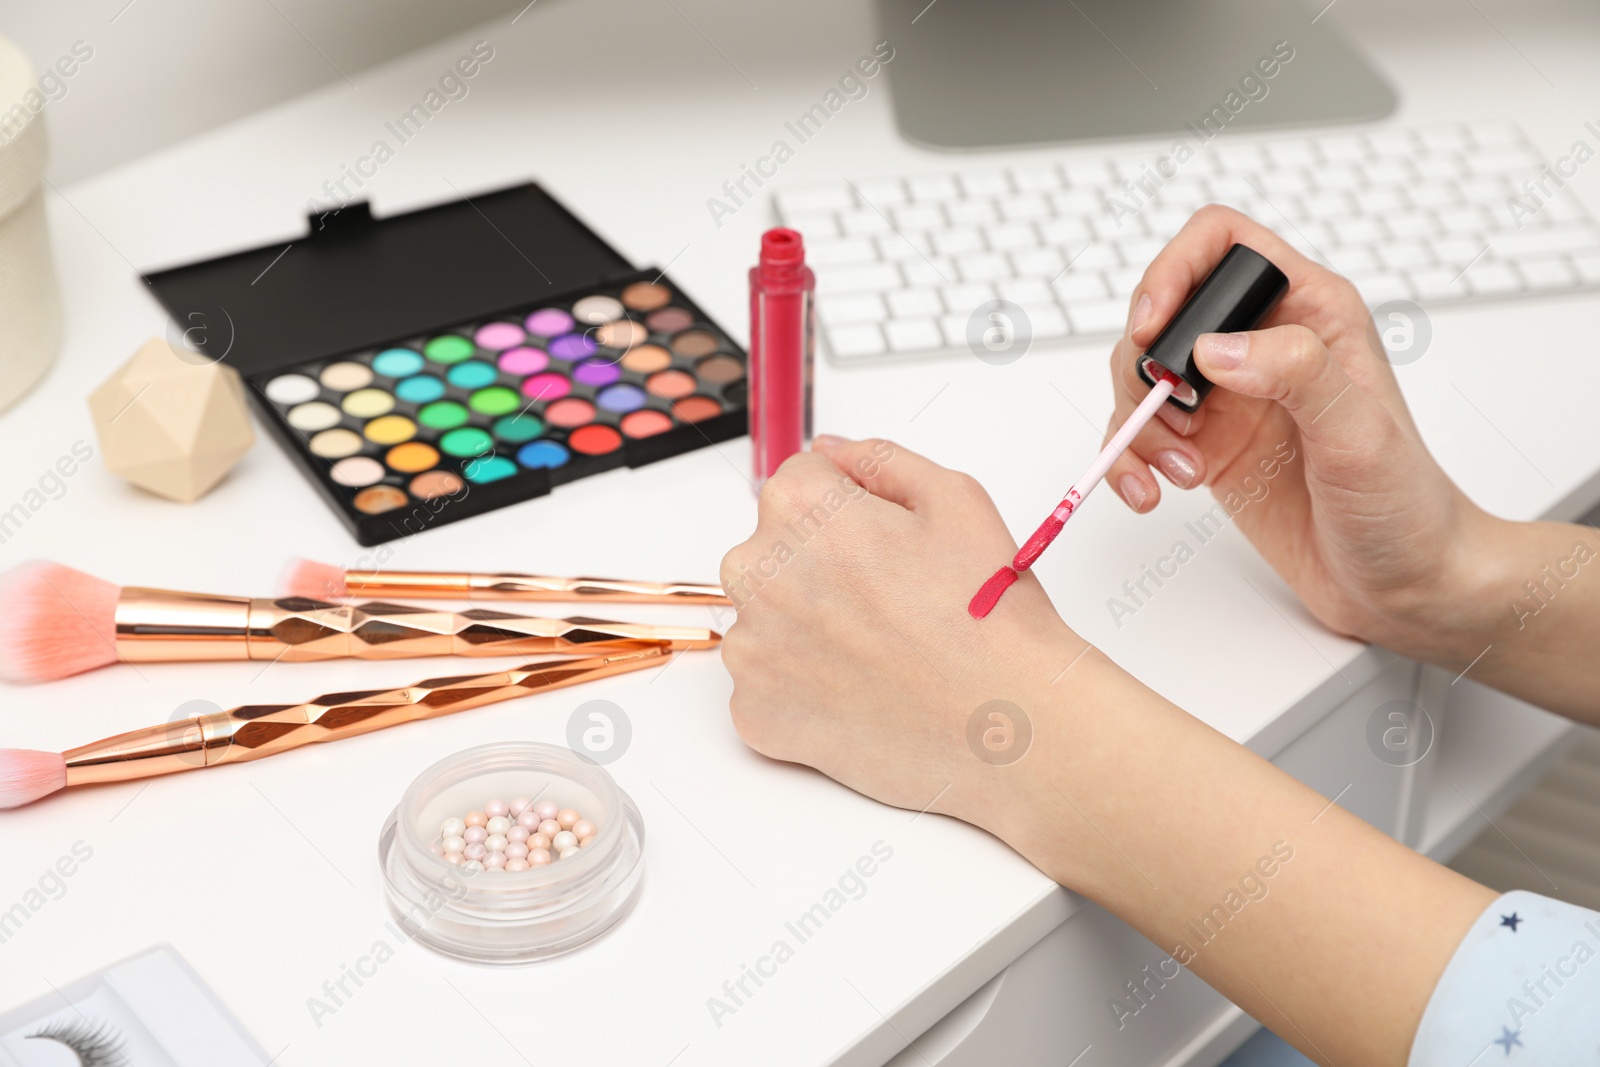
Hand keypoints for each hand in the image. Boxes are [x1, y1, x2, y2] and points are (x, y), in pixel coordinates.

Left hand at [718, 437, 1082, 826]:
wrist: (1008, 725)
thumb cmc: (989, 617)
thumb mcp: (955, 498)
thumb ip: (878, 459)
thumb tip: (829, 452)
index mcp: (797, 508)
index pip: (799, 485)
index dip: (852, 513)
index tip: (888, 550)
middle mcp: (755, 572)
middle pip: (775, 552)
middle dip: (822, 569)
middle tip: (891, 605)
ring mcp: (750, 649)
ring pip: (770, 620)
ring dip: (809, 630)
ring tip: (880, 654)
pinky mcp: (754, 712)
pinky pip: (769, 686)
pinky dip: (806, 690)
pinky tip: (862, 694)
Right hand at [1103, 206, 1502, 663]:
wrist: (1403, 583)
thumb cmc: (1404, 504)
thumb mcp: (1359, 433)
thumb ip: (1295, 373)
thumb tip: (1215, 348)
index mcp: (1309, 311)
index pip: (1220, 244)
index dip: (1173, 271)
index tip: (1153, 328)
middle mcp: (1262, 345)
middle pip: (1163, 314)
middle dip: (1145, 369)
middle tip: (1170, 419)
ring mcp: (1229, 397)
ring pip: (1141, 379)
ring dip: (1137, 426)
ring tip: (1179, 474)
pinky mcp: (1206, 446)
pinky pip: (1137, 436)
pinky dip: (1127, 461)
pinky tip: (1150, 491)